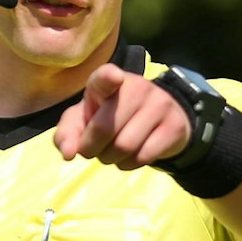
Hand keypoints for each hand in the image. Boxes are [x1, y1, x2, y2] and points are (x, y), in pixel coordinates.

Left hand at [53, 64, 190, 169]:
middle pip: (105, 128)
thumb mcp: (84, 120)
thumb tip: (69, 154)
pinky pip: (143, 157)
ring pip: (125, 146)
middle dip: (92, 148)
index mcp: (109, 80)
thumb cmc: (109, 117)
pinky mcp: (174, 126)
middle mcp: (137, 87)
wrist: (157, 120)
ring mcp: (159, 105)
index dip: (109, 77)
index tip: (115, 77)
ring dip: (111, 159)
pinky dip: (129, 164)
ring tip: (113, 151)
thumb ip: (67, 134)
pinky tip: (130, 155)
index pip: (106, 76)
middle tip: (94, 149)